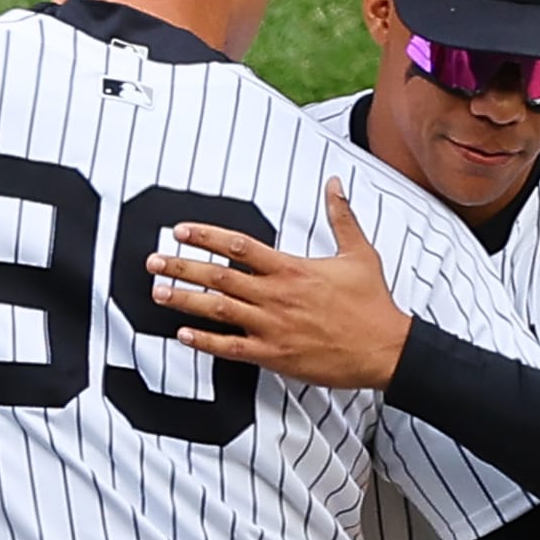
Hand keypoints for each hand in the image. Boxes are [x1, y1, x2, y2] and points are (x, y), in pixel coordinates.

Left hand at [145, 177, 411, 389]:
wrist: (386, 349)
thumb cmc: (373, 304)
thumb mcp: (359, 253)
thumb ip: (341, 216)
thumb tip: (335, 183)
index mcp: (292, 268)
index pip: (239, 245)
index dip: (205, 236)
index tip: (180, 231)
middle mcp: (277, 295)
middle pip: (218, 276)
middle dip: (181, 267)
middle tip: (153, 261)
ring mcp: (273, 327)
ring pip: (218, 310)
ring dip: (184, 301)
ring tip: (158, 293)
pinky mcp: (275, 355)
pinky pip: (232, 348)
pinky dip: (205, 342)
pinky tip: (184, 335)